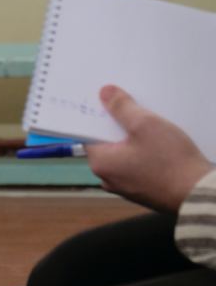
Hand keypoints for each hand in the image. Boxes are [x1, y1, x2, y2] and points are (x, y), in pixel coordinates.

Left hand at [84, 85, 210, 213]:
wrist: (196, 193)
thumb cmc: (170, 161)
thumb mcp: (145, 125)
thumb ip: (122, 108)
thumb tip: (104, 93)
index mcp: (100, 163)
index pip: (89, 134)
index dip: (99, 116)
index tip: (108, 102)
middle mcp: (106, 178)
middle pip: (107, 144)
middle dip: (119, 126)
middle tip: (135, 111)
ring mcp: (123, 186)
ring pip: (123, 155)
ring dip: (134, 140)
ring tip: (150, 128)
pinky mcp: (140, 189)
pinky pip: (135, 166)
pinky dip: (143, 154)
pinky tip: (159, 146)